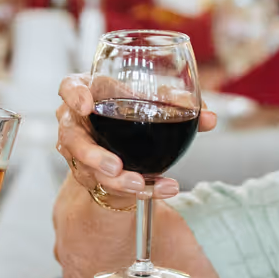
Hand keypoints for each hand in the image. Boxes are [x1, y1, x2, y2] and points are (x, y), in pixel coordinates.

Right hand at [55, 74, 216, 202]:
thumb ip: (178, 107)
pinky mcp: (93, 177)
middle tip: (115, 166)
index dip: (74, 96)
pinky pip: (112, 186)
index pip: (69, 88)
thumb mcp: (152, 102)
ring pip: (89, 169)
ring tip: (138, 184)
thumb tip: (209, 118)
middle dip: (93, 155)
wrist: (123, 144)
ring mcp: (81, 154)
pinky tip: (163, 188)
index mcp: (88, 93)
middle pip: (72, 138)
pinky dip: (143, 189)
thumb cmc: (131, 111)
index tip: (86, 106)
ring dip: (116, 180)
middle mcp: (77, 124)